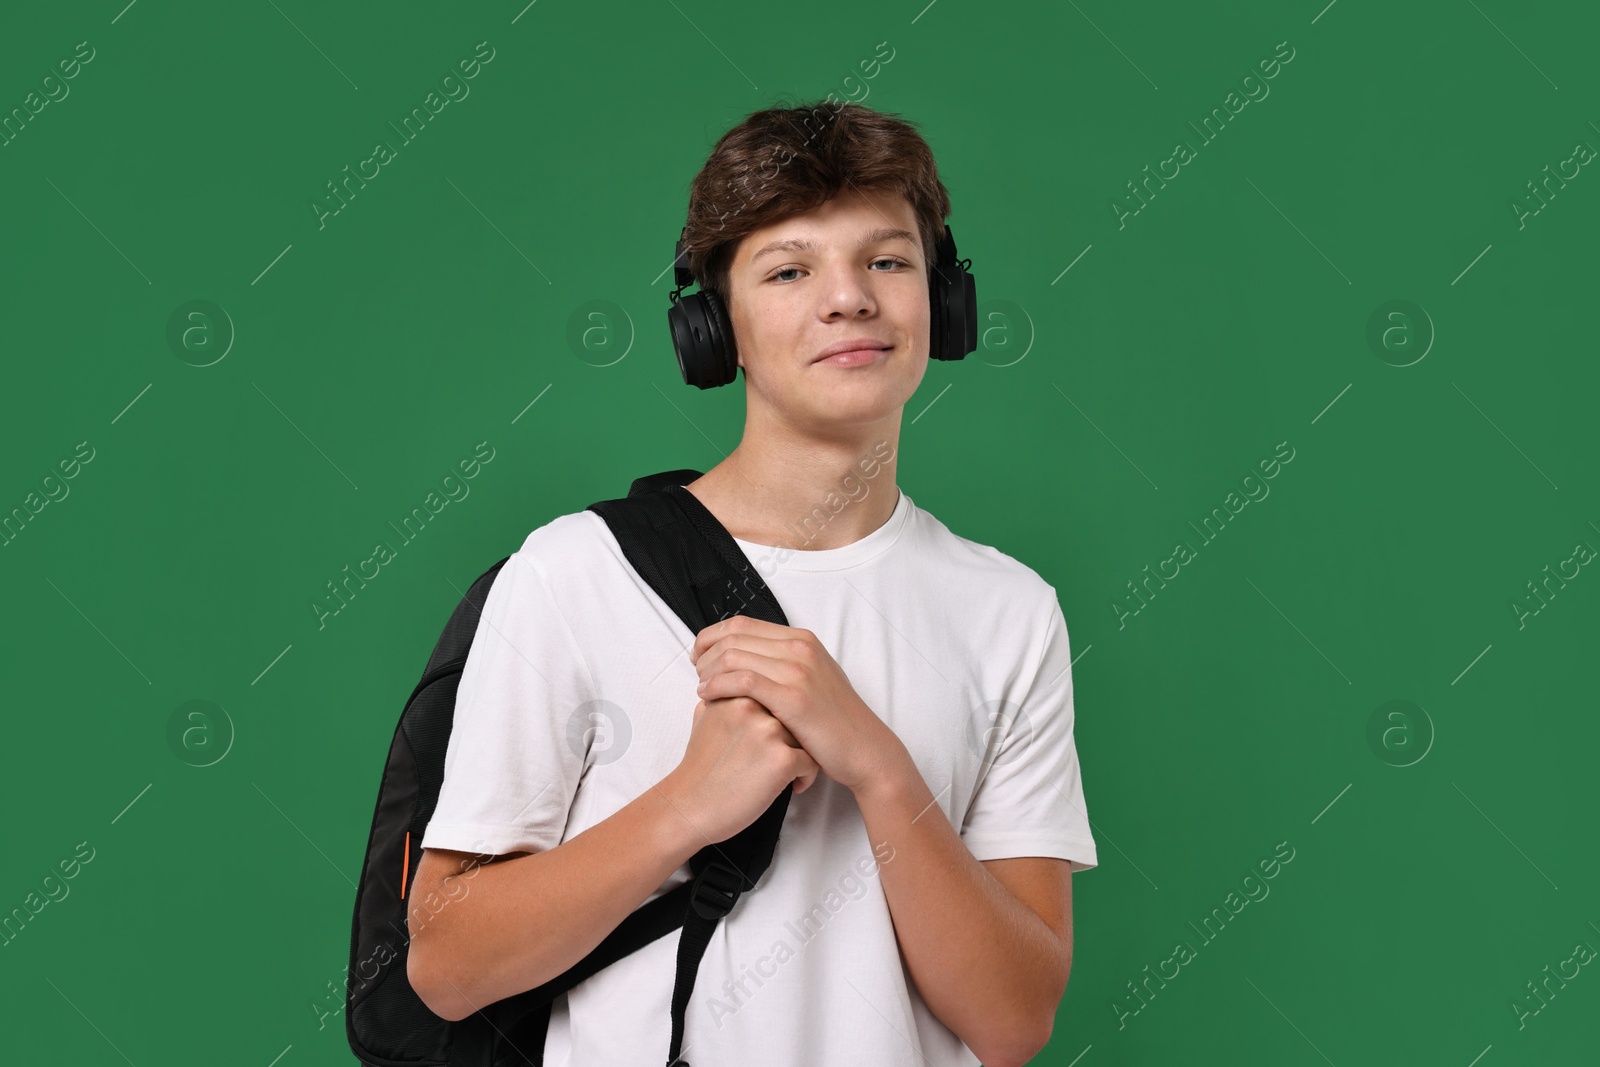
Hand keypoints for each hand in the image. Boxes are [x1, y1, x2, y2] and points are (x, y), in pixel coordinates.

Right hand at [662, 695, 819, 845]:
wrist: (690, 806)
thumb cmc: (699, 768)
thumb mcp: (704, 719)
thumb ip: (724, 699)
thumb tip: (736, 689)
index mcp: (736, 693)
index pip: (774, 693)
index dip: (779, 715)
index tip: (775, 735)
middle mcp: (753, 706)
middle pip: (792, 713)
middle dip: (793, 735)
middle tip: (783, 756)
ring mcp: (769, 731)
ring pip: (806, 736)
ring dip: (801, 755)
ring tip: (787, 774)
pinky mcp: (781, 759)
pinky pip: (811, 762)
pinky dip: (805, 776)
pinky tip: (791, 786)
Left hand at [690, 615, 903, 795]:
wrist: (864, 748)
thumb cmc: (834, 721)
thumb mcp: (813, 678)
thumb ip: (783, 663)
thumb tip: (745, 657)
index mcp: (801, 639)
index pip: (741, 624)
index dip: (711, 636)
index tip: (699, 655)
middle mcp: (799, 648)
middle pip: (732, 636)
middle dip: (705, 653)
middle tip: (696, 674)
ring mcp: (797, 671)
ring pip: (732, 656)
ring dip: (707, 671)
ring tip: (701, 688)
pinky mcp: (793, 698)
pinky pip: (742, 681)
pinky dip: (717, 686)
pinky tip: (707, 698)